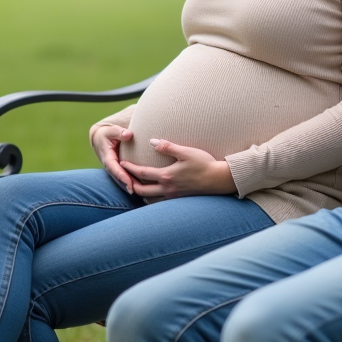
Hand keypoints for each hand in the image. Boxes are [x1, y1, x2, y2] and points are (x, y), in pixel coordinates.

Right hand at [90, 123, 134, 193]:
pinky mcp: (120, 169)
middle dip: (127, 185)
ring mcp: (115, 169)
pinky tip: (142, 187)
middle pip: (119, 178)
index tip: (129, 183)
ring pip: (122, 179)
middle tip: (137, 191)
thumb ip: (119, 132)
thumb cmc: (107, 133)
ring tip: (141, 192)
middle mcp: (111, 166)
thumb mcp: (111, 130)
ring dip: (131, 186)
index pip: (114, 169)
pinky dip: (132, 182)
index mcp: (107, 158)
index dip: (122, 176)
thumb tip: (128, 134)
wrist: (100, 138)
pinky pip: (126, 177)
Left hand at [118, 139, 236, 199]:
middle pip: (141, 190)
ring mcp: (173, 196)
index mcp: (166, 176)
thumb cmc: (204, 164)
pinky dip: (151, 196)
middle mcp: (167, 189)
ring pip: (149, 197)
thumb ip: (168, 147)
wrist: (219, 180)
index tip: (122, 162)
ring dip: (140, 191)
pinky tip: (152, 190)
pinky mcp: (179, 198)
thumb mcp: (186, 152)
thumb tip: (152, 141)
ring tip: (135, 183)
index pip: (142, 173)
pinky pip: (159, 200)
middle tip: (123, 176)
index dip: (130, 168)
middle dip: (130, 183)